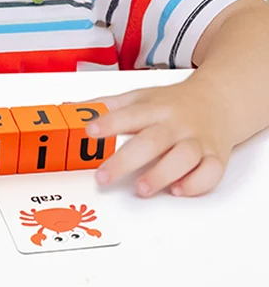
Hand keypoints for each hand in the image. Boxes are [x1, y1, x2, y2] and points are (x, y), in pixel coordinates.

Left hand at [84, 75, 234, 196]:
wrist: (217, 101)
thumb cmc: (172, 102)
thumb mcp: (139, 97)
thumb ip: (106, 105)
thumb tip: (70, 108)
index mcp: (154, 108)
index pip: (129, 114)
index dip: (109, 122)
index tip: (89, 131)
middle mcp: (175, 124)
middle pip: (152, 140)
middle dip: (126, 160)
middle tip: (103, 176)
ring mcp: (197, 141)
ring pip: (184, 157)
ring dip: (162, 174)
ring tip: (141, 188)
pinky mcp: (216, 158)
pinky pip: (211, 172)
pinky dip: (196, 183)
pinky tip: (178, 189)